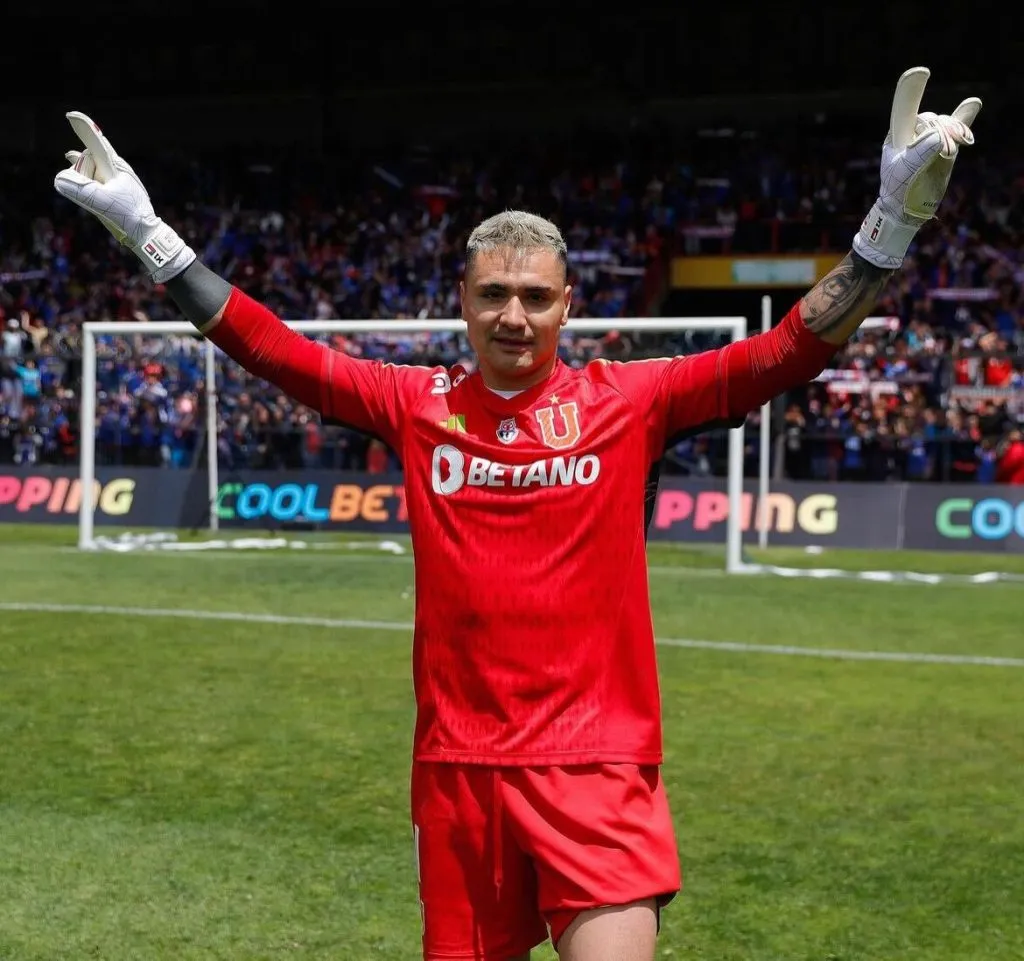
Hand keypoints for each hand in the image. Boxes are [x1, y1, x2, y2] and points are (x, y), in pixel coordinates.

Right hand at [53, 112, 194, 283]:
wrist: (147, 234)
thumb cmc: (128, 217)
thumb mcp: (102, 203)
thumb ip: (80, 189)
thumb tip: (59, 178)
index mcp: (116, 167)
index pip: (97, 142)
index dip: (84, 128)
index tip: (72, 115)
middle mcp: (117, 168)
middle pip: (89, 158)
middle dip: (82, 168)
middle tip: (99, 194)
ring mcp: (117, 177)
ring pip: (91, 168)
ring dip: (85, 175)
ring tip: (97, 192)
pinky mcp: (116, 187)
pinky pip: (95, 173)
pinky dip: (84, 169)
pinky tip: (69, 156)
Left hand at [854, 67, 980, 269]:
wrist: (905, 208)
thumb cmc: (897, 189)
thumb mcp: (904, 171)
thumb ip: (921, 151)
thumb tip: (940, 137)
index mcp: (898, 135)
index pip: (904, 109)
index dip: (911, 91)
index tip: (919, 73)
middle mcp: (913, 133)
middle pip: (931, 118)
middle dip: (942, 130)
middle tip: (948, 150)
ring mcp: (929, 139)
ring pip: (945, 124)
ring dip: (954, 132)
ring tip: (957, 147)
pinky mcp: (944, 147)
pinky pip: (956, 128)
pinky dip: (964, 119)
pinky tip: (972, 104)